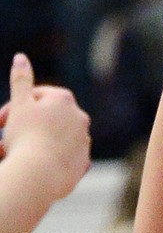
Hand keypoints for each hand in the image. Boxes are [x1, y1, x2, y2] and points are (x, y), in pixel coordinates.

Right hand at [0, 54, 90, 203]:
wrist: (38, 175)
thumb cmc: (26, 137)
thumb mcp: (19, 105)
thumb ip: (21, 79)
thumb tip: (20, 56)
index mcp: (64, 99)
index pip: (37, 96)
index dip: (15, 108)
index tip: (0, 122)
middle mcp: (79, 117)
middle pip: (48, 117)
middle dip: (29, 124)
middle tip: (7, 139)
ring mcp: (84, 141)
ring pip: (57, 138)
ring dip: (41, 141)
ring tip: (21, 152)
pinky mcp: (82, 163)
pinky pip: (65, 158)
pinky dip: (52, 159)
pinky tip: (37, 164)